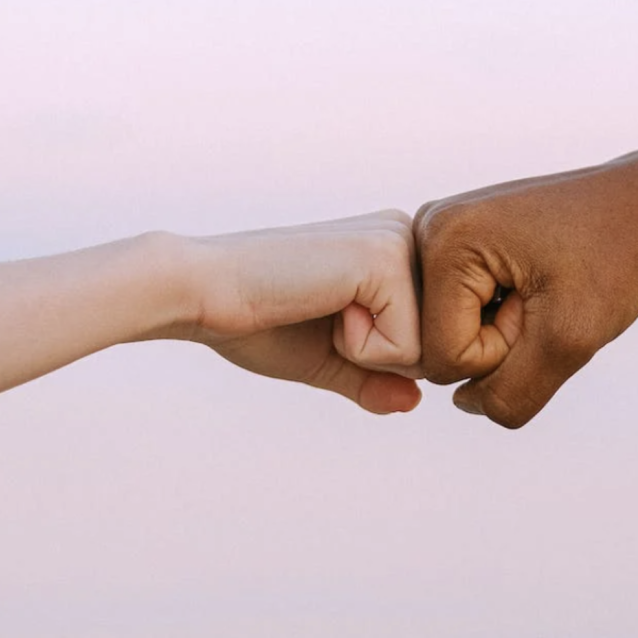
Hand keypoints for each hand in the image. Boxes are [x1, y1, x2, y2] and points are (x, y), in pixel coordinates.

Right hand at [180, 210, 422, 413]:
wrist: (200, 293)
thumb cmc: (257, 322)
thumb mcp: (329, 359)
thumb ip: (375, 380)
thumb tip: (417, 401)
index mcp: (396, 251)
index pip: (430, 337)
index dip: (378, 357)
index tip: (324, 319)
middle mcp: (408, 236)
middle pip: (438, 344)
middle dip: (380, 357)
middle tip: (321, 315)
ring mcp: (400, 243)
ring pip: (429, 350)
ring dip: (368, 353)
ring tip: (320, 309)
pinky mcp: (386, 260)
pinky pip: (406, 348)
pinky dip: (358, 349)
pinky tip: (320, 307)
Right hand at [414, 134, 637, 426]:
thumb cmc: (616, 258)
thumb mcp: (570, 340)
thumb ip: (512, 394)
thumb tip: (465, 402)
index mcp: (443, 241)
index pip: (444, 359)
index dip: (504, 353)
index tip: (547, 304)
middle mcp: (427, 230)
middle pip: (438, 347)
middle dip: (500, 342)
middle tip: (546, 296)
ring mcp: (437, 234)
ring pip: (449, 335)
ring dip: (501, 331)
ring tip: (541, 288)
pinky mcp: (454, 244)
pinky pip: (460, 314)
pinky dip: (499, 316)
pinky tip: (530, 284)